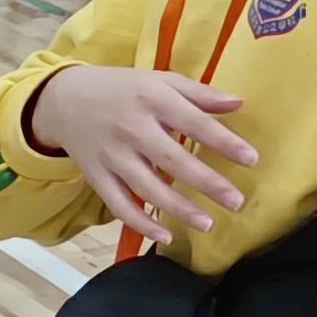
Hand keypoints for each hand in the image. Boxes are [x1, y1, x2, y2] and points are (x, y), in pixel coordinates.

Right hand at [22, 66, 256, 237]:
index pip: (195, 123)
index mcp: (152, 99)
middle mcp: (131, 128)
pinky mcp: (96, 176)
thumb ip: (199, 93)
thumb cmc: (124, 89)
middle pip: (173, 160)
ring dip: (179, 209)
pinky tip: (164, 236)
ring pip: (147, 188)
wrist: (64, 99)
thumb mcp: (160, 80)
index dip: (224, 142)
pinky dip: (140, 223)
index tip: (252, 159)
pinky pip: (119, 204)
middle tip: (237, 202)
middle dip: (207, 183)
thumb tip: (238, 102)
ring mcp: (111, 155)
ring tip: (208, 224)